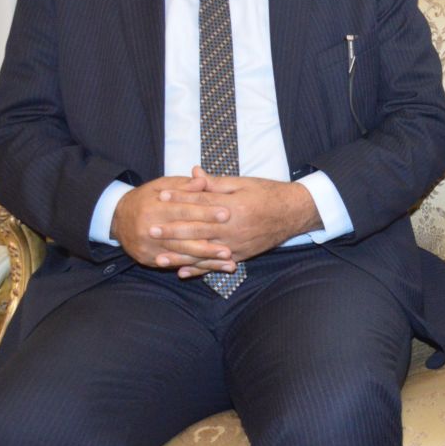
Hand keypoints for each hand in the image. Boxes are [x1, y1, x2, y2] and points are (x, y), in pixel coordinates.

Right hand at [111, 175, 234, 272]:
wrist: (117, 218)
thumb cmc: (145, 198)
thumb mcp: (161, 185)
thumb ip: (183, 186)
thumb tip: (203, 180)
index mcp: (154, 208)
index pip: (184, 211)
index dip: (206, 213)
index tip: (227, 214)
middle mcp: (150, 230)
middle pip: (184, 238)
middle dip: (210, 244)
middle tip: (231, 248)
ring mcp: (149, 248)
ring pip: (183, 256)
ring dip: (208, 261)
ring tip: (229, 263)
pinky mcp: (150, 260)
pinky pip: (176, 265)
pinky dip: (196, 268)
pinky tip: (213, 270)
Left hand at [154, 166, 321, 272]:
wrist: (294, 213)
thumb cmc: (268, 193)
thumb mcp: (243, 183)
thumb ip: (216, 183)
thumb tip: (193, 173)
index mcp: (234, 206)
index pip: (200, 202)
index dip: (179, 199)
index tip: (160, 196)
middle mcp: (234, 228)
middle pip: (197, 230)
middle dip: (171, 230)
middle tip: (150, 229)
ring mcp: (237, 245)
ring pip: (203, 252)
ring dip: (180, 256)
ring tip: (158, 257)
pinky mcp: (241, 256)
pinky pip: (216, 265)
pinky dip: (198, 270)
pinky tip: (182, 272)